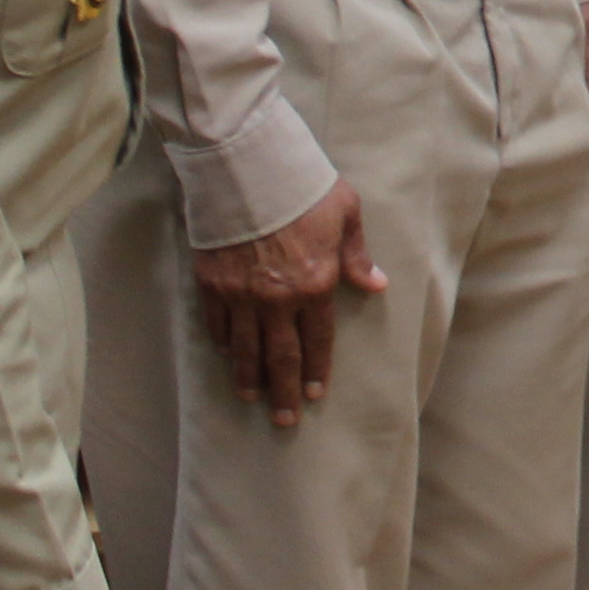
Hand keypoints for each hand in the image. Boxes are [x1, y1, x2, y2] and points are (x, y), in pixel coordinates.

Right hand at [193, 174, 382, 429]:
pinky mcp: (212, 284)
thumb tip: (376, 284)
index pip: (318, 339)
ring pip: (244, 349)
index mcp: (315, 283)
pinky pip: (217, 325)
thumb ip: (357, 255)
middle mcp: (277, 298)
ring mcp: (241, 294)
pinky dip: (222, 344)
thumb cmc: (303, 187)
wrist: (246, 169)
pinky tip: (226, 357)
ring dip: (248, 377)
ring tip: (251, 398)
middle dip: (283, 392)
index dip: (316, 369)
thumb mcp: (345, 213)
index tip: (314, 394)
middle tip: (284, 420)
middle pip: (280, 356)